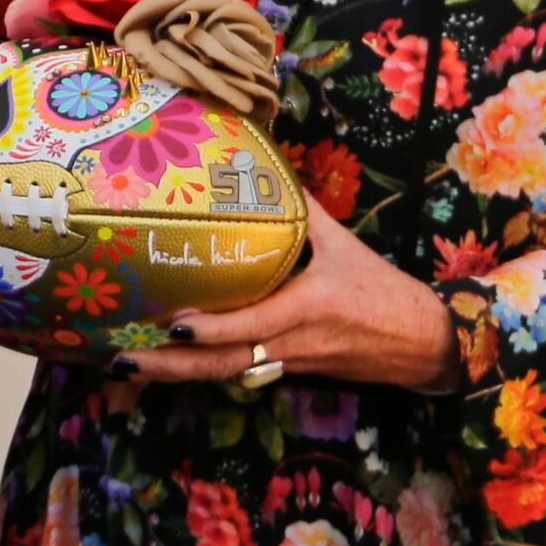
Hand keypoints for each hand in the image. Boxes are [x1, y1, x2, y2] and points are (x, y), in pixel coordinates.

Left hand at [127, 201, 463, 390]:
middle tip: (121, 358)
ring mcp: (286, 362)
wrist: (424, 345)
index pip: (256, 324)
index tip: (175, 325)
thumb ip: (303, 215)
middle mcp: (292, 342)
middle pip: (224, 363)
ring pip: (224, 374)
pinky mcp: (285, 372)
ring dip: (174, 374)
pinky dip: (197, 371)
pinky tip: (160, 367)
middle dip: (171, 366)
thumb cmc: (383, 292)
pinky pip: (236, 374)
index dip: (215, 330)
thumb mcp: (345, 247)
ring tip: (124, 364)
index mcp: (310, 308)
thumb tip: (264, 170)